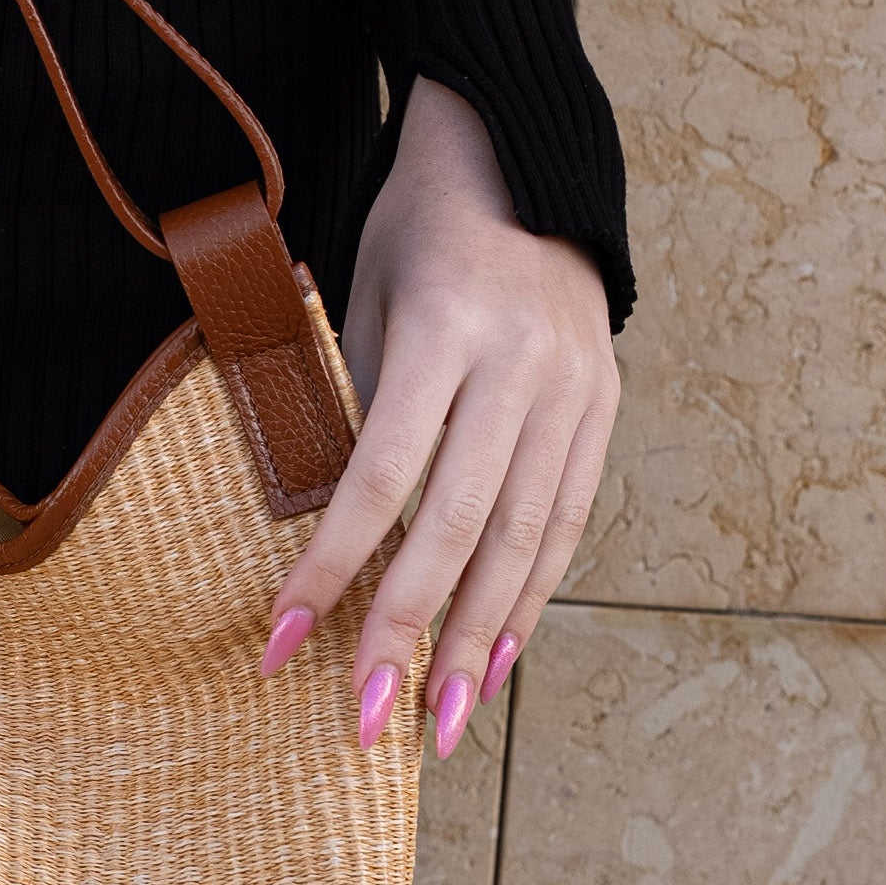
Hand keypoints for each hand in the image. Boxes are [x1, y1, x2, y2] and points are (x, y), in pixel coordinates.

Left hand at [261, 79, 618, 756]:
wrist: (524, 162)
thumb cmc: (413, 235)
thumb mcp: (360, 297)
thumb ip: (360, 408)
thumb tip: (336, 536)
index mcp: (448, 328)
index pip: (384, 473)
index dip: (334, 565)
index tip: (283, 640)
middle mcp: (524, 365)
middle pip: (462, 524)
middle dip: (411, 632)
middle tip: (369, 720)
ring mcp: (576, 390)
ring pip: (525, 538)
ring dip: (480, 640)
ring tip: (440, 722)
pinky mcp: (603, 409)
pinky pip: (566, 521)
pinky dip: (531, 598)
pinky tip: (497, 662)